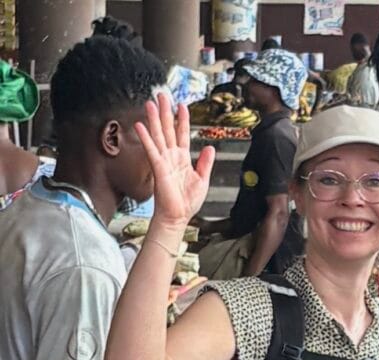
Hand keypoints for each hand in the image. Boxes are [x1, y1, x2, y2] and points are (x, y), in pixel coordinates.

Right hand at [136, 93, 215, 226]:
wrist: (178, 216)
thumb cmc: (187, 201)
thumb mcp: (203, 179)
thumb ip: (205, 162)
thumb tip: (209, 147)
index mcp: (182, 158)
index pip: (182, 134)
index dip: (182, 119)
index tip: (182, 105)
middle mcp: (171, 156)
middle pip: (168, 129)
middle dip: (165, 112)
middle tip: (161, 95)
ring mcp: (164, 161)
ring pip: (158, 135)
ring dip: (154, 119)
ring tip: (149, 103)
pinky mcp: (158, 168)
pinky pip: (151, 150)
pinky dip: (146, 138)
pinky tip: (140, 126)